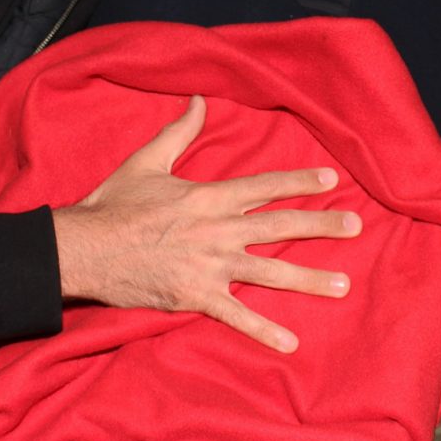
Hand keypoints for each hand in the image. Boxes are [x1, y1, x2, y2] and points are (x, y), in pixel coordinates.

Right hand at [51, 96, 360, 352]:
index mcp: (209, 196)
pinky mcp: (195, 296)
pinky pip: (236, 315)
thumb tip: (196, 99)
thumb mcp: (147, 161)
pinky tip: (291, 341)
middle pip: (280, 226)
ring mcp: (210, 265)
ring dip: (309, 279)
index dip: (299, 182)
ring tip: (342, 285)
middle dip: (321, 226)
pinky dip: (264, 329)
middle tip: (356, 226)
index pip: (264, 186)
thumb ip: (178, 132)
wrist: (83, 249)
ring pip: (270, 272)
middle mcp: (218, 230)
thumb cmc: (114, 205)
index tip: (332, 181)